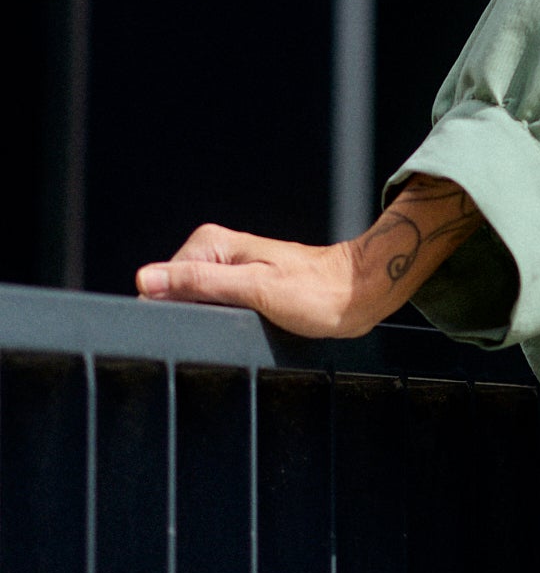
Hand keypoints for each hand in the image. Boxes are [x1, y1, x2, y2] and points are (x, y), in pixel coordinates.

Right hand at [137, 179, 480, 338]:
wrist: (359, 295)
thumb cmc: (316, 293)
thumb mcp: (253, 290)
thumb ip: (199, 283)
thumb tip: (146, 280)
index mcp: (210, 245)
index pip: (161, 283)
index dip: (174, 310)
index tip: (208, 322)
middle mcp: (215, 253)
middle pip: (176, 294)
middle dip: (195, 316)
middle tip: (239, 323)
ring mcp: (228, 271)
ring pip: (196, 305)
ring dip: (214, 321)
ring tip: (249, 325)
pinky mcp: (243, 288)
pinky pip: (217, 309)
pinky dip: (227, 322)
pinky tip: (250, 327)